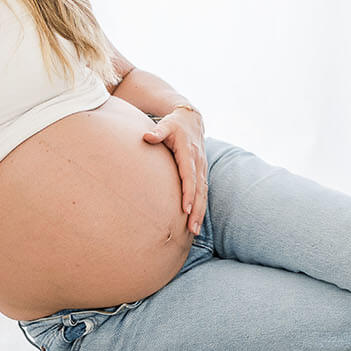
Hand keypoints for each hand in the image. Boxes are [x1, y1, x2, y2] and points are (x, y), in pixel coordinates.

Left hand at [142, 107, 206, 235]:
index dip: (188, 192)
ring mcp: (202, 168)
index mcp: (189, 152)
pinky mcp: (202, 172)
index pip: (189, 175)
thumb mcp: (166, 125)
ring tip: (195, 231)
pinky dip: (201, 207)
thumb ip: (158, 131)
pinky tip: (196, 221)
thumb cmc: (175, 124)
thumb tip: (147, 136)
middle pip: (199, 190)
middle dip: (197, 210)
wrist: (192, 119)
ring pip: (203, 193)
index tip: (186, 208)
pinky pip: (203, 192)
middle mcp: (198, 162)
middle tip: (192, 228)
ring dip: (201, 212)